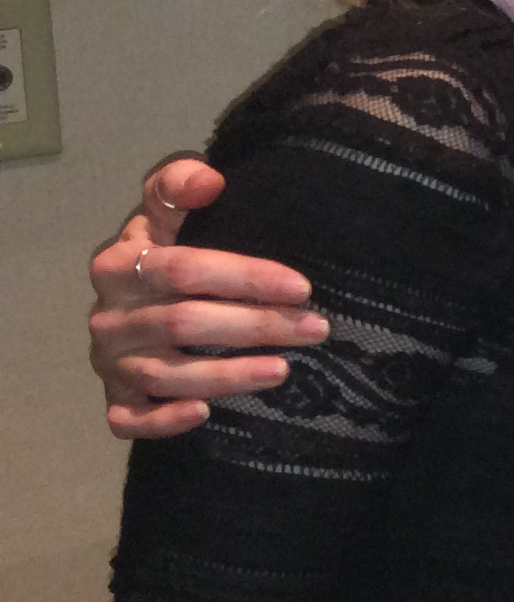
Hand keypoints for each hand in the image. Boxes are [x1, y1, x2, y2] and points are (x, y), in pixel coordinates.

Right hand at [88, 158, 325, 437]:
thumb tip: (209, 179)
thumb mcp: (165, 210)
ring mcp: (110, 359)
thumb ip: (177, 185)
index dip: (245, 278)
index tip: (301, 286)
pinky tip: (203, 414)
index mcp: (121, 264)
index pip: (185, 269)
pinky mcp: (115, 396)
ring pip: (164, 374)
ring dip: (227, 376)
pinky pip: (126, 418)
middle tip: (316, 328)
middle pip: (184, 323)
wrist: (131, 291)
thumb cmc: (165, 248)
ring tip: (283, 370)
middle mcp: (109, 315)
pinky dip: (160, 422)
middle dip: (256, 326)